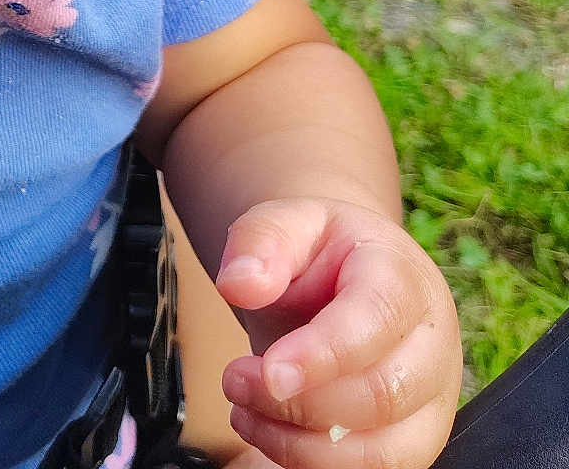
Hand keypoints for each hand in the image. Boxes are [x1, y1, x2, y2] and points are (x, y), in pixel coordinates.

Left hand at [215, 198, 460, 468]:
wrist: (348, 274)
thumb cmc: (319, 251)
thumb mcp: (286, 221)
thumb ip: (260, 242)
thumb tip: (238, 285)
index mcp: (403, 277)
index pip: (377, 320)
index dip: (323, 354)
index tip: (268, 372)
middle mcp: (432, 345)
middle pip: (384, 395)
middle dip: (300, 404)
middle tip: (234, 381)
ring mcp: (431, 400)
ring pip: (385, 452)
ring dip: (303, 447)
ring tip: (245, 413)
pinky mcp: (414, 440)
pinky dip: (315, 466)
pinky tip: (269, 435)